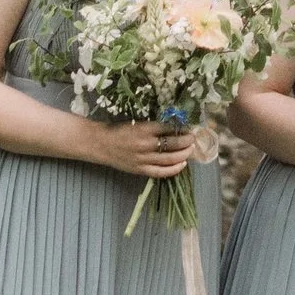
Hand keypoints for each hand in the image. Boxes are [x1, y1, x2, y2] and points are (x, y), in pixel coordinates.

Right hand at [93, 117, 210, 180]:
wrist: (101, 144)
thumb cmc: (119, 130)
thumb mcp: (137, 123)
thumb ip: (154, 127)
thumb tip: (174, 128)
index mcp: (144, 129)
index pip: (169, 129)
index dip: (181, 128)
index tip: (188, 127)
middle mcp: (145, 144)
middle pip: (172, 144)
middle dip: (186, 141)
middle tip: (193, 138)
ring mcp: (143, 159)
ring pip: (169, 159)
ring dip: (184, 154)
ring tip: (191, 150)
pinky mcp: (140, 170)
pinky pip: (161, 172)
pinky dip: (174, 169)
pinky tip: (183, 164)